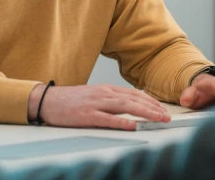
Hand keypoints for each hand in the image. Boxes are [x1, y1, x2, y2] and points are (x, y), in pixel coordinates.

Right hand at [28, 84, 171, 129]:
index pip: (134, 94)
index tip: (162, 109)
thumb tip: (130, 105)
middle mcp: (103, 94)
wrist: (48, 100)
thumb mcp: (94, 96)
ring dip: (144, 112)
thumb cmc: (71, 101)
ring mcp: (95, 104)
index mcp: (106, 90)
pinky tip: (132, 125)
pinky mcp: (86, 116)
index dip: (150, 101)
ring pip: (125, 106)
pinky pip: (107, 118)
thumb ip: (111, 100)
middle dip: (153, 108)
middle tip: (166, 116)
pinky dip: (122, 121)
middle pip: (133, 99)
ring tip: (157, 119)